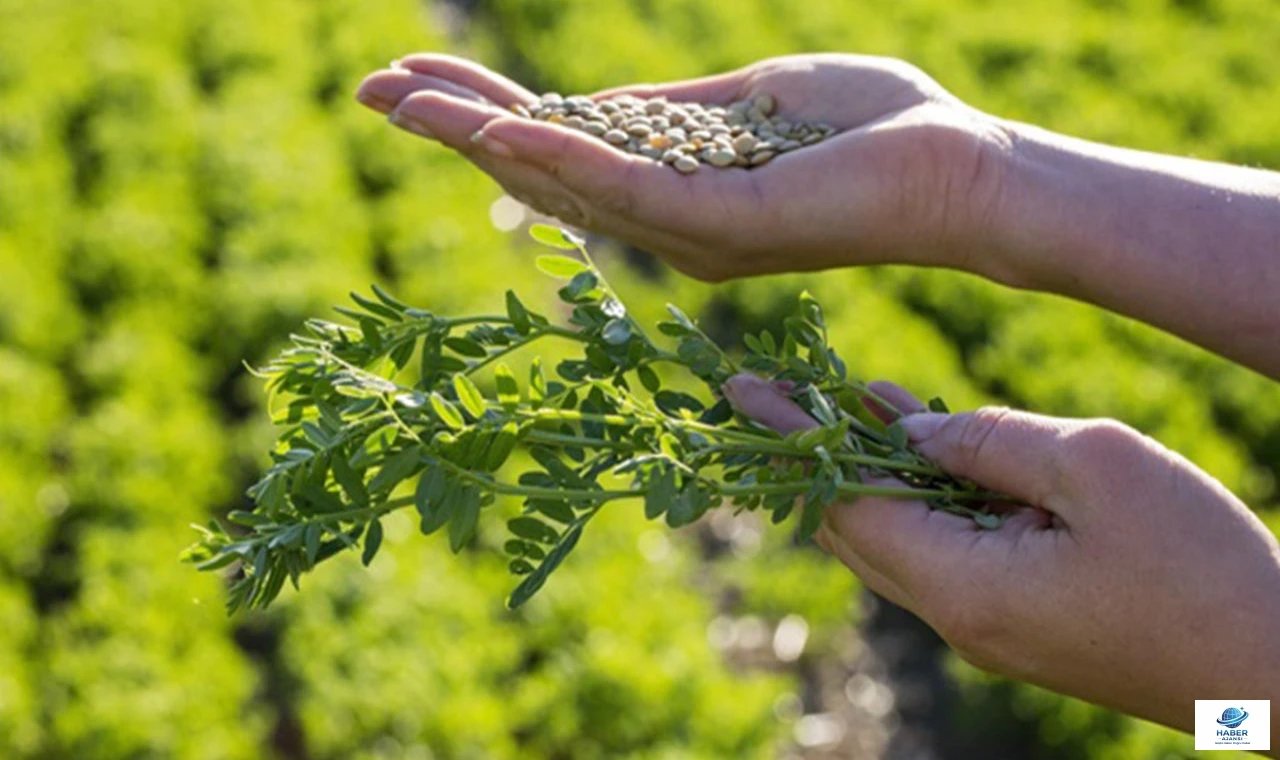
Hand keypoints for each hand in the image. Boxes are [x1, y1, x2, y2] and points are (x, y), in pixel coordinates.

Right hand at [355, 54, 1010, 280]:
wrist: (957, 166)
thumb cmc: (872, 129)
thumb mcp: (753, 100)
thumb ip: (672, 112)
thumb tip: (596, 105)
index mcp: (672, 187)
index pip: (559, 146)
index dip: (487, 110)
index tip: (418, 74)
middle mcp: (666, 223)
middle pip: (540, 171)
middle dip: (455, 126)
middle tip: (371, 87)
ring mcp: (689, 231)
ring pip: (562, 182)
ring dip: (480, 137)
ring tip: (401, 98)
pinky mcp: (722, 228)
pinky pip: (624, 191)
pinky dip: (556, 156)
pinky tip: (496, 128)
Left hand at [722, 373, 1279, 734]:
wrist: (1273, 671)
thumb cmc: (1201, 567)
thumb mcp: (1097, 470)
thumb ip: (990, 443)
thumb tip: (915, 434)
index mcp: (961, 583)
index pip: (843, 501)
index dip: (791, 438)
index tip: (741, 391)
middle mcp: (956, 615)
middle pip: (854, 525)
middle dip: (811, 454)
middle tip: (773, 391)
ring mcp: (987, 624)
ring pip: (900, 533)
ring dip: (870, 466)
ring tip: (840, 397)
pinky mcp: (1020, 619)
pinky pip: (947, 545)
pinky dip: (923, 490)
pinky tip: (918, 437)